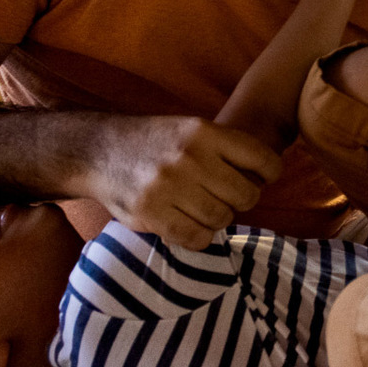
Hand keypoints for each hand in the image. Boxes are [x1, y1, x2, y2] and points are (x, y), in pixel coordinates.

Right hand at [82, 116, 282, 249]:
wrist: (98, 150)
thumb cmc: (154, 142)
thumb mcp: (190, 128)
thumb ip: (226, 148)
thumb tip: (267, 177)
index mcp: (204, 132)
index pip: (263, 159)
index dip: (270, 172)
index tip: (262, 177)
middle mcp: (190, 157)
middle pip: (247, 195)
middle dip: (241, 198)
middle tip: (226, 195)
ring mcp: (169, 186)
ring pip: (223, 218)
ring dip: (219, 217)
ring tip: (203, 207)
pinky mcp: (152, 213)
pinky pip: (197, 238)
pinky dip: (199, 236)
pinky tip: (189, 223)